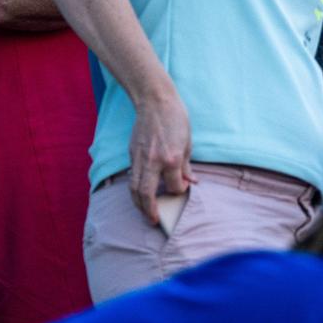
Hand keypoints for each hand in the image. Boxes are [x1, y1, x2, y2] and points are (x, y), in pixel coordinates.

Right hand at [128, 87, 193, 224]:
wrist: (155, 101)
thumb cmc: (176, 119)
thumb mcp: (188, 142)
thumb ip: (186, 166)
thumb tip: (191, 182)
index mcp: (172, 158)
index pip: (174, 186)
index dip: (179, 190)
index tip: (182, 189)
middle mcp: (154, 161)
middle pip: (147, 194)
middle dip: (150, 210)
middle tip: (155, 220)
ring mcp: (141, 158)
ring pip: (134, 189)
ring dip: (138, 204)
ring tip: (145, 213)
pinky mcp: (132, 154)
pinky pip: (131, 177)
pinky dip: (134, 189)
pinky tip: (139, 195)